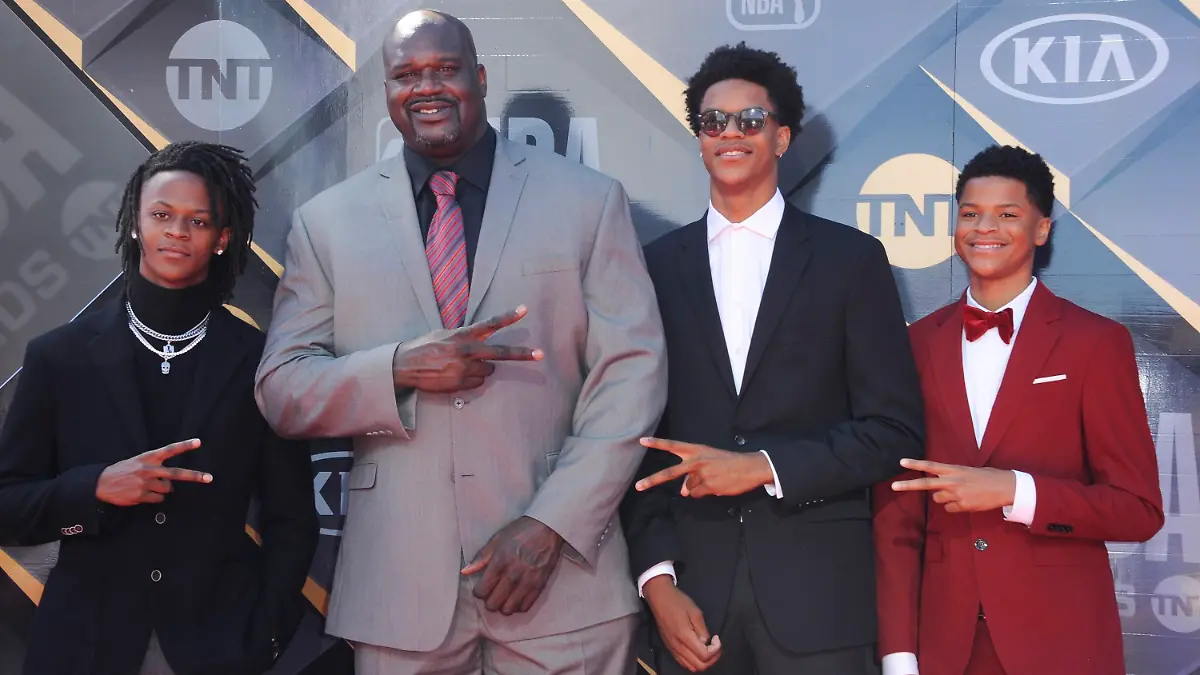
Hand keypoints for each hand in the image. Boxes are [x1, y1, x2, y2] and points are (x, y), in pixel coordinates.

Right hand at [95, 439, 211, 506]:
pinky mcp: (141, 495)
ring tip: (148, 486)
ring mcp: (146, 483)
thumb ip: (154, 466)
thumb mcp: (137, 462)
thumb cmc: (123, 471)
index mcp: (148, 458)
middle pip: (176, 473)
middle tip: (209, 478)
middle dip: (194, 476)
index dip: (184, 446)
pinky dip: (154, 498)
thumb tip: (171, 480)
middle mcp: (149, 469)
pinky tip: (142, 494)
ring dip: (163, 490)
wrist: (101, 483)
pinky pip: (158, 499)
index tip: (198, 442)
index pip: (169, 450)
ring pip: (167, 489)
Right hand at [392, 306, 542, 392]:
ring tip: (461, 365)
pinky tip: (456, 375)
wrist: (405, 367)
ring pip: (488, 370)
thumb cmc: (424, 347)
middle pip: (500, 352)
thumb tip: (479, 337)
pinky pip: (477, 381)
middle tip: (540, 354)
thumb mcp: (443, 334)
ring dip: (482, 368)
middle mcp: (466, 351)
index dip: (508, 317)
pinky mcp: (460, 383)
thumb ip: (463, 335)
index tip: (524, 310)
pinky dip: (473, 378)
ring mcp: (464, 369)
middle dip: (522, 354)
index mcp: (462, 335)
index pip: (489, 324)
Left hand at [460, 516, 563, 614]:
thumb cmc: (521, 532)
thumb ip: (480, 558)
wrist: (548, 528)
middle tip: (492, 593)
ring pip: (509, 610)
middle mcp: (513, 575)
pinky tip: (516, 597)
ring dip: (503, 606)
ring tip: (504, 597)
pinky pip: (525, 607)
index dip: (478, 592)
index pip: (481, 591)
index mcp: (500, 562)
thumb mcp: (497, 540)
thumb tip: (465, 572)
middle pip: (493, 604)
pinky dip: (518, 606)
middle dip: (489, 601)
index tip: (481, 587)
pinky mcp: (540, 585)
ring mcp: (527, 582)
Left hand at [634, 437, 773, 497]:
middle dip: (652, 480)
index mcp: (696, 450)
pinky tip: (717, 485)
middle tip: (638, 486)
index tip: (642, 441)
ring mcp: (701, 475)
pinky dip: (705, 493)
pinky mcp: (708, 487)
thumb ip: (692, 473)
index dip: (657, 443)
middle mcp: (696, 462)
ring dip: (696, 488)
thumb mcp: (708, 461)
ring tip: (714, 479)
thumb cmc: (728, 462)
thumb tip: (682, 492)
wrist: (750, 467)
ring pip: (688, 488)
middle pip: (669, 473)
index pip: (673, 445)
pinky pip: (698, 494)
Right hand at [643, 576, 720, 671]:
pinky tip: (697, 650)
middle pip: (699, 666)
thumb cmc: (678, 602)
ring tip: (708, 650)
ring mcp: (672, 649)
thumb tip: (707, 642)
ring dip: (703, 662)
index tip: (717, 639)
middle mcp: (678, 646)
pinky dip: (693, 661)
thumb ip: (702, 630)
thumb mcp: (695, 612)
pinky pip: (683, 663)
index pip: (704, 655)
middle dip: (712, 659)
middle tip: (715, 647)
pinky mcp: (670, 648)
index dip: (715, 650)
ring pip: (691, 667)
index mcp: (684, 636)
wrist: (659, 598)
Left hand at [891, 458, 1015, 512]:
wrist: (1006, 487)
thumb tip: (940, 487)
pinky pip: (950, 509)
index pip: (931, 465)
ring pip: (938, 499)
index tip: (901, 462)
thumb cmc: (987, 477)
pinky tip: (967, 501)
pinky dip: (955, 507)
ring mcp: (957, 494)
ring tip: (961, 494)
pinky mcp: (963, 506)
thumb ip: (952, 476)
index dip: (916, 464)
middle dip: (908, 485)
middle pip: (926, 484)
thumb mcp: (968, 471)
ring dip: (943, 498)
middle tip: (893, 487)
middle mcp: (953, 481)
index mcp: (955, 469)